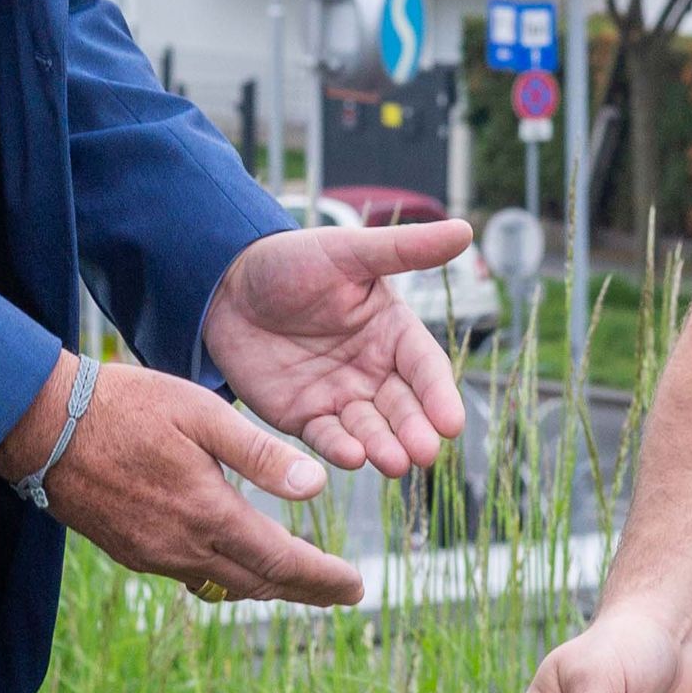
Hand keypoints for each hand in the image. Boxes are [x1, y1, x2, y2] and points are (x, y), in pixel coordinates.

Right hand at [0, 351, 363, 606]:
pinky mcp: (128, 551)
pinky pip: (190, 576)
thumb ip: (260, 454)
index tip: (357, 587)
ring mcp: (151, 555)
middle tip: (342, 593)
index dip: (323, 578)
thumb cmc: (126, 406)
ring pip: (223, 584)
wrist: (41, 426)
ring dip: (265, 586)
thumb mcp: (201, 414)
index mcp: (206, 513)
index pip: (280, 561)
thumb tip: (317, 488)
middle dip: (304, 591)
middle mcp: (180, 547)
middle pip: (257, 584)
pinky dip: (225, 575)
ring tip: (298, 581)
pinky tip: (235, 559)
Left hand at [201, 222, 471, 477]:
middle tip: (425, 453)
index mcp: (393, 331)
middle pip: (404, 407)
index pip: (425, 369)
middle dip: (416, 431)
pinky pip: (327, 437)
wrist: (225, 285)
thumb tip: (465, 229)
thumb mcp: (349, 252)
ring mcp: (340, 396)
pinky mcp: (304, 416)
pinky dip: (340, 450)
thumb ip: (405, 249)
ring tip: (394, 463)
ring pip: (370, 430)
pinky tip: (352, 457)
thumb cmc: (292, 260)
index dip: (439, 396)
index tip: (453, 424)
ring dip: (385, 447)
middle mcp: (374, 369)